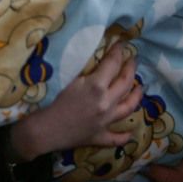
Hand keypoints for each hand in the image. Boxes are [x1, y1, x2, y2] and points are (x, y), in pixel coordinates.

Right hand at [7, 41, 141, 160]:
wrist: (42, 131)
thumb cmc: (50, 101)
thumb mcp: (69, 79)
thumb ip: (87, 70)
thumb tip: (98, 60)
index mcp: (97, 86)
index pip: (113, 63)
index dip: (118, 51)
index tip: (122, 43)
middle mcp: (106, 103)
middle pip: (125, 83)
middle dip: (131, 68)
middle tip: (133, 60)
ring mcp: (105, 122)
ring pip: (128, 108)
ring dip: (136, 96)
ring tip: (140, 88)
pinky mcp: (99, 137)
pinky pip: (116, 138)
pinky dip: (124, 136)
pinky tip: (130, 133)